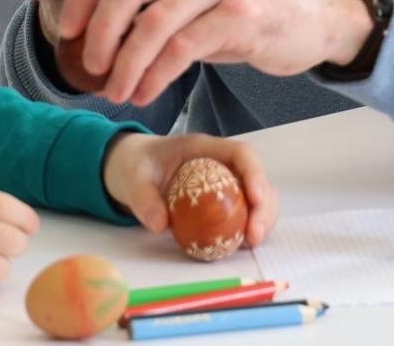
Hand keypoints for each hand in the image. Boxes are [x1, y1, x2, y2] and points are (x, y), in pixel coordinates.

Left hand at [59, 0, 373, 104]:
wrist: (316, 13)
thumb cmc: (247, 6)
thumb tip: (100, 27)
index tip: (69, 33)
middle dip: (98, 31)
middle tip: (89, 67)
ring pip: (153, 21)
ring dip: (126, 63)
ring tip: (116, 92)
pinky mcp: (241, 16)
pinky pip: (184, 48)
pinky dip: (156, 75)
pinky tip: (146, 93)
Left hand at [101, 132, 277, 247]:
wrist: (130, 170)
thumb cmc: (136, 166)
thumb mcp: (132, 178)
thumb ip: (143, 199)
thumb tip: (160, 225)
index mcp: (204, 148)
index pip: (241, 153)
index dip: (254, 174)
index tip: (255, 199)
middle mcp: (221, 164)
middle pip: (256, 179)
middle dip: (264, 207)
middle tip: (254, 235)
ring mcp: (224, 184)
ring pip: (257, 199)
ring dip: (261, 220)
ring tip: (252, 244)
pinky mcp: (221, 204)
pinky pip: (243, 215)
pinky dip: (247, 229)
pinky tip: (242, 246)